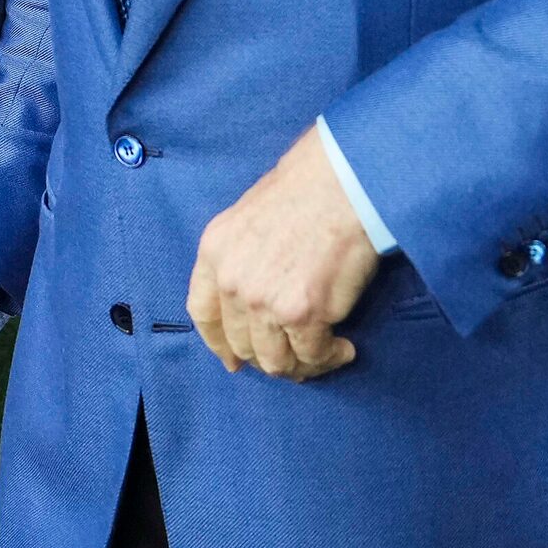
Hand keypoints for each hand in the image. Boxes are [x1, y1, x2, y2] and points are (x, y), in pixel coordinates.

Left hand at [186, 129, 377, 380]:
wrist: (342, 183)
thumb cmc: (305, 193)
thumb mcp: (245, 220)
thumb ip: (239, 260)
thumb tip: (251, 304)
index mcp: (214, 254)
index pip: (203, 315)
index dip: (219, 344)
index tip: (233, 360)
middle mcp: (232, 282)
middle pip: (241, 344)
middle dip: (269, 356)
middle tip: (296, 354)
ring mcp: (264, 302)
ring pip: (275, 360)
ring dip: (301, 365)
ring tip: (324, 352)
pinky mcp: (303, 314)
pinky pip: (312, 355)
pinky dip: (329, 358)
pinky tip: (344, 348)